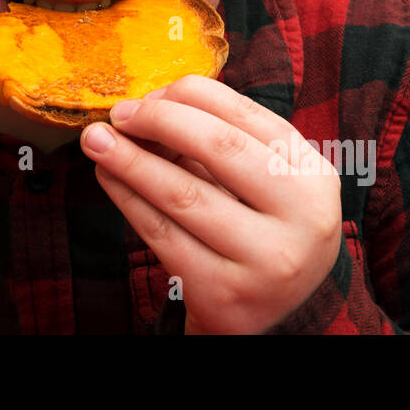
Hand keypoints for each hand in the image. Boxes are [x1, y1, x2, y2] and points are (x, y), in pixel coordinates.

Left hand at [80, 74, 342, 333]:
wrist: (273, 314)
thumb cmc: (260, 228)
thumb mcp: (264, 181)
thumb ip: (222, 140)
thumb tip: (149, 105)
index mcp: (313, 176)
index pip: (246, 116)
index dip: (189, 96)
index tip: (147, 95)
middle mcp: (302, 218)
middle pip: (219, 147)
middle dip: (159, 120)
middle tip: (119, 114)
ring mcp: (266, 261)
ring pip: (182, 193)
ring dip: (129, 159)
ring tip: (96, 140)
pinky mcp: (224, 293)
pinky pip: (161, 234)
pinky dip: (127, 198)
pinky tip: (108, 177)